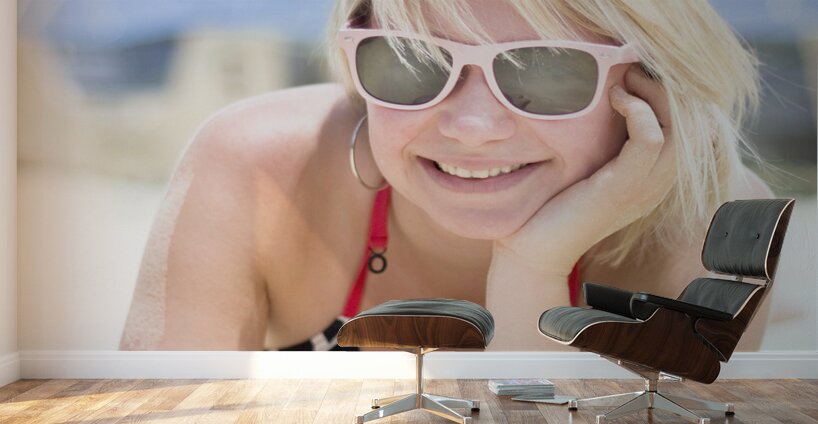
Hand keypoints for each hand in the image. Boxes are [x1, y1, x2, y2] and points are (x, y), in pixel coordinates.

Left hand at [492, 65, 675, 278]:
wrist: (535, 247)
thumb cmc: (556, 204)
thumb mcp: (592, 165)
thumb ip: (612, 140)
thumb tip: (613, 93)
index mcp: (655, 178)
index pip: (695, 129)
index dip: (676, 95)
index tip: (641, 75)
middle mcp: (658, 184)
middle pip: (694, 123)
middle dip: (668, 87)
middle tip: (633, 71)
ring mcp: (644, 188)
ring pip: (680, 128)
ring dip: (654, 93)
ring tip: (624, 82)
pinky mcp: (622, 188)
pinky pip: (650, 138)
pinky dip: (637, 110)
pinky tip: (614, 100)